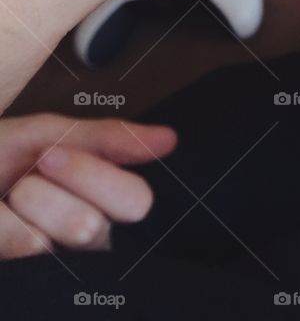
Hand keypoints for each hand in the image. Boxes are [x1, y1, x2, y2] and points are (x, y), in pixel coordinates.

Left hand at [0, 114, 175, 258]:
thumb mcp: (44, 136)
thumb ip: (106, 138)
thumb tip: (168, 139)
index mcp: (102, 193)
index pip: (138, 197)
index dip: (96, 171)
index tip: (52, 155)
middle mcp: (92, 232)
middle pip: (125, 213)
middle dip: (80, 178)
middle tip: (39, 169)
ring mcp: (65, 260)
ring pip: (83, 229)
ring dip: (35, 199)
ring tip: (11, 195)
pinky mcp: (36, 277)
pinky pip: (37, 246)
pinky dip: (8, 226)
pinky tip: (2, 220)